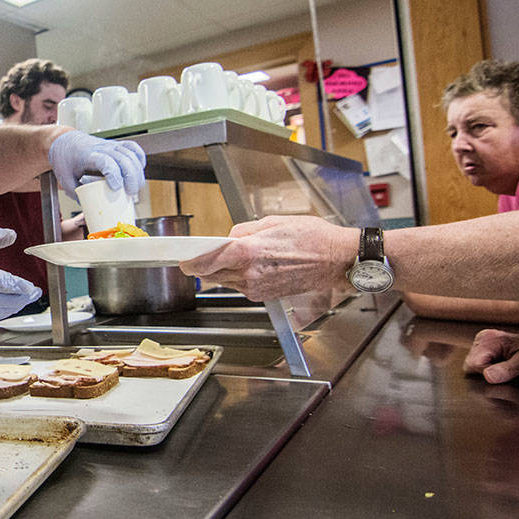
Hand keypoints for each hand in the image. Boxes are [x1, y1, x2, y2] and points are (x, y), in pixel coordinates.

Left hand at [47, 131, 145, 198]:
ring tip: (136, 187)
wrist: (64, 141)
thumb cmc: (64, 160)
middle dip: (131, 177)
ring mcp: (109, 144)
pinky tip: (140, 170)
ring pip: (130, 153)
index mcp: (87, 155)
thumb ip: (75, 194)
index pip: (105, 161)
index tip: (116, 188)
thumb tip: (90, 209)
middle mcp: (101, 148)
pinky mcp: (115, 144)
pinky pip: (132, 147)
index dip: (114, 174)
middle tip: (131, 193)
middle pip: (122, 158)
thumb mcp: (64, 178)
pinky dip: (139, 158)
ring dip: (137, 171)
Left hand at [178, 215, 356, 300]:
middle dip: (206, 264)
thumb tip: (228, 238)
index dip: (191, 260)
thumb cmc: (313, 238)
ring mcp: (257, 288)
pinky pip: (241, 286)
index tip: (183, 258)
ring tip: (241, 255)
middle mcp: (250, 274)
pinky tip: (255, 265)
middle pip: (212, 273)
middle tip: (204, 253)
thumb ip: (244, 231)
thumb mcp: (273, 222)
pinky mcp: (264, 296)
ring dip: (225, 269)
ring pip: (226, 280)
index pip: (207, 260)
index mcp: (249, 252)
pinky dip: (240, 276)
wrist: (336, 260)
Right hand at [463, 328, 518, 383]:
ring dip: (489, 373)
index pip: (473, 364)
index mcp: (489, 340)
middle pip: (470, 366)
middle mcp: (482, 340)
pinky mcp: (486, 351)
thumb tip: (488, 376)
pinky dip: (490, 371)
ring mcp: (483, 345)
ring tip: (508, 370)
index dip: (486, 374)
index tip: (506, 373)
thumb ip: (507, 369)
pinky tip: (505, 369)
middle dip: (486, 374)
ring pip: (473, 368)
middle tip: (508, 372)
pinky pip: (479, 366)